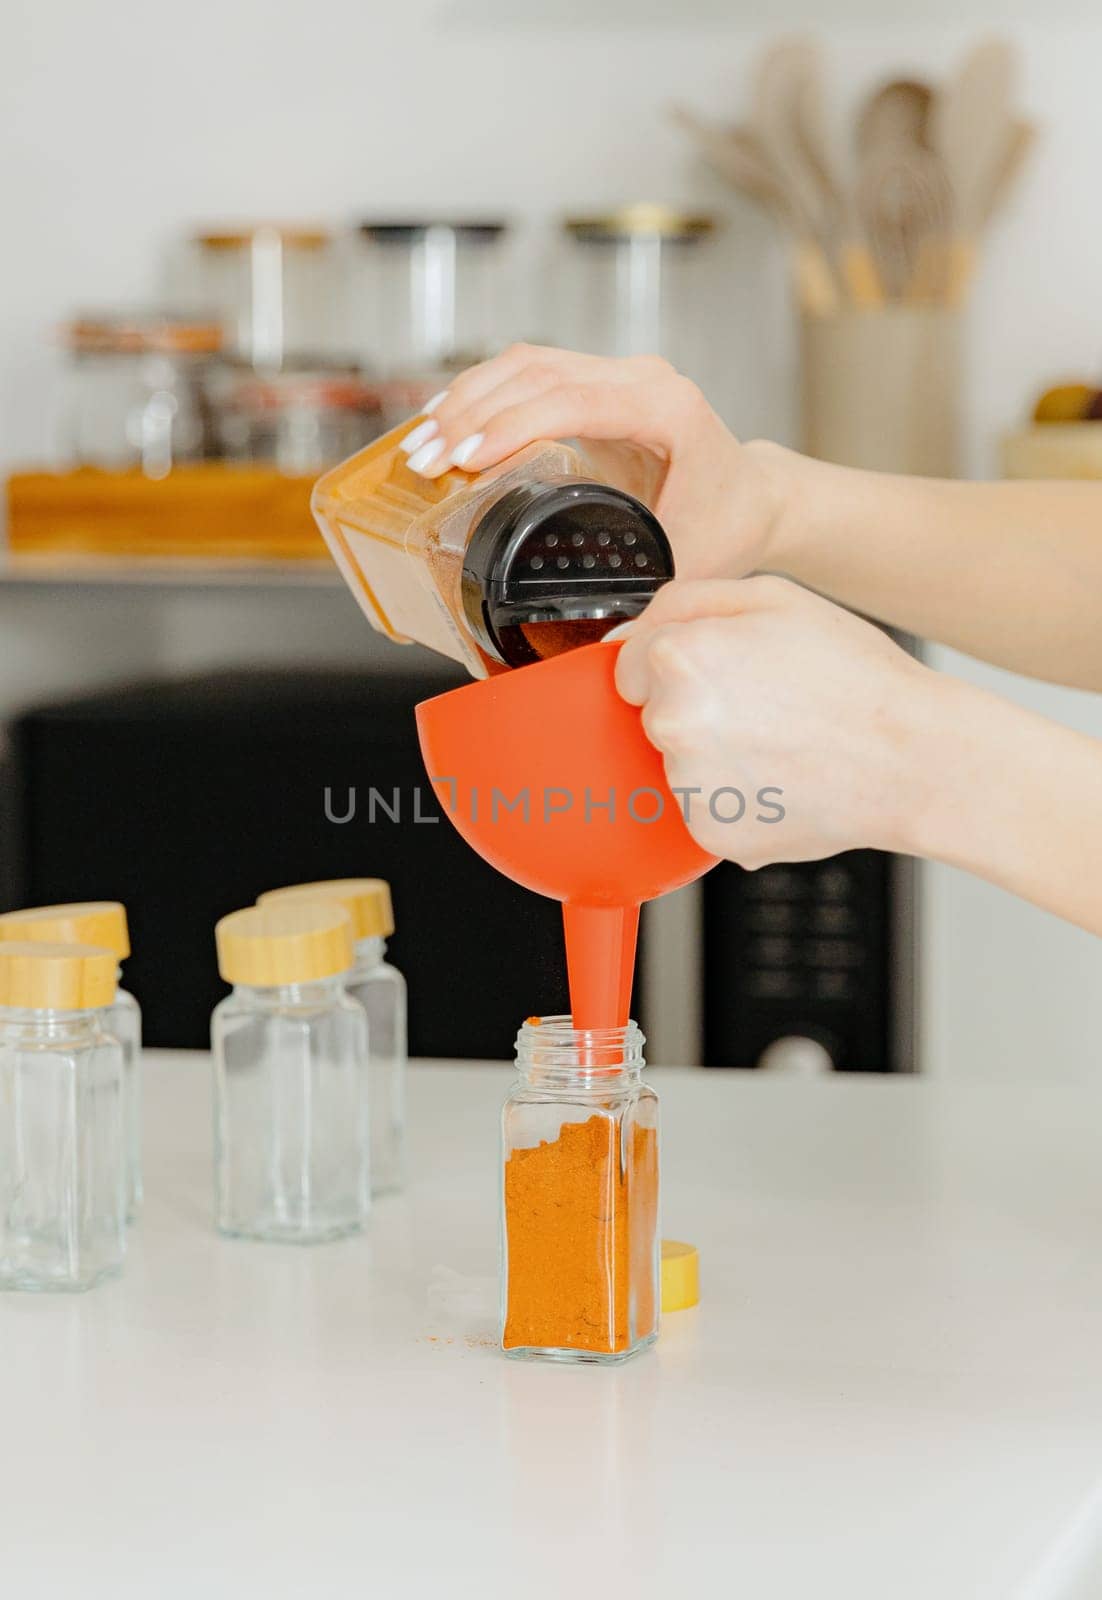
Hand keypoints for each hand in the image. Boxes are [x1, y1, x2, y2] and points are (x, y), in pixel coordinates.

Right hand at [402, 344, 785, 580]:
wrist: (752, 498)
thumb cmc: (728, 527)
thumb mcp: (692, 568)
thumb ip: (646, 602)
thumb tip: (596, 650)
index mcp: (667, 409)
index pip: (576, 400)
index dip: (513, 425)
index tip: (465, 460)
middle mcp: (640, 379)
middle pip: (538, 373)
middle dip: (470, 416)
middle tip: (423, 463)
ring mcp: (614, 374)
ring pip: (524, 364)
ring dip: (464, 401)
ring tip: (419, 446)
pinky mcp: (592, 382)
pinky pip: (527, 372)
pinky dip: (480, 395)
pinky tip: (444, 422)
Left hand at [613, 576, 939, 867]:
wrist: (912, 760)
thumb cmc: (856, 678)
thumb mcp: (774, 599)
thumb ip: (684, 602)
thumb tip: (629, 632)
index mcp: (680, 658)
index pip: (631, 664)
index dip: (680, 663)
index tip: (723, 672)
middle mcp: (672, 724)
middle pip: (655, 716)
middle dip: (697, 710)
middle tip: (767, 708)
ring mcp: (690, 785)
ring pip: (680, 766)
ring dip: (714, 759)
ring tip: (782, 746)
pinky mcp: (711, 832)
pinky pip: (706, 809)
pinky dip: (736, 801)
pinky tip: (782, 781)